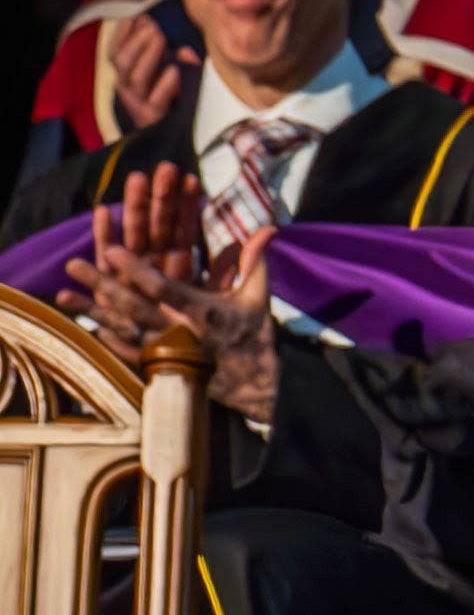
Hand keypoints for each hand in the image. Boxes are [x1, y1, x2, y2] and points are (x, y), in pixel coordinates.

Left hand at [74, 175, 275, 425]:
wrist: (252, 386)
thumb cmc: (253, 337)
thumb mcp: (258, 298)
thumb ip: (255, 262)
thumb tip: (269, 228)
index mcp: (201, 313)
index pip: (162, 288)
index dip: (136, 269)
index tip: (114, 250)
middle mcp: (177, 331)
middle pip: (131, 306)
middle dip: (101, 284)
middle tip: (73, 264)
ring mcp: (164, 351)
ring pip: (121, 327)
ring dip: (92, 309)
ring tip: (64, 293)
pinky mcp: (157, 366)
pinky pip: (126, 350)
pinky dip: (107, 337)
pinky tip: (90, 323)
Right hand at [86, 25, 180, 150]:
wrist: (171, 135)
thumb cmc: (170, 96)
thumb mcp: (166, 72)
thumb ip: (169, 56)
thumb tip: (181, 42)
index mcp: (124, 75)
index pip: (115, 50)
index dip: (123, 32)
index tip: (139, 14)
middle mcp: (126, 88)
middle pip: (121, 61)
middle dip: (137, 40)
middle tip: (155, 25)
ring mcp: (138, 103)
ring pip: (135, 77)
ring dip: (148, 54)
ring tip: (162, 38)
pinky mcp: (154, 117)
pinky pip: (157, 99)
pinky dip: (166, 83)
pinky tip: (175, 70)